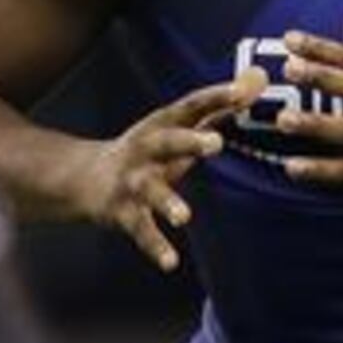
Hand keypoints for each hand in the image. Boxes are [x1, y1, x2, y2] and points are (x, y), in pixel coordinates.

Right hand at [75, 72, 263, 271]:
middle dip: (190, 141)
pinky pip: (141, 231)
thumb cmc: (147, 151)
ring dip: (166, 202)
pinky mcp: (122, 212)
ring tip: (183, 216)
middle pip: (167, 142)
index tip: (244, 91)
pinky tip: (170, 262)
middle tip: (215, 143)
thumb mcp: (176, 127)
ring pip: (150, 191)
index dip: (218, 97)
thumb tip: (259, 80)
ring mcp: (132, 181)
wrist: (83, 178)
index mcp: (162, 125)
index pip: (193, 106)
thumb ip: (218, 108)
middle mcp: (146, 149)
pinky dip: (155, 246)